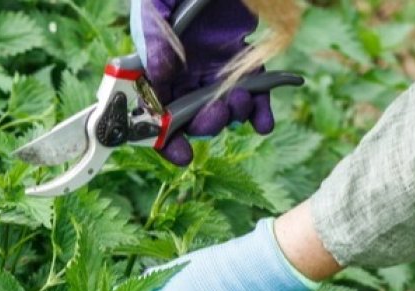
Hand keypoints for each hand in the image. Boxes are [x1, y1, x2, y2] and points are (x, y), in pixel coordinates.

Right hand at [130, 0, 275, 165]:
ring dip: (231, 115)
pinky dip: (259, 111)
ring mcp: (214, 68)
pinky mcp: (244, 60)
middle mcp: (183, 71)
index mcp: (155, 62)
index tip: (178, 152)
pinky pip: (252, 91)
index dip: (160, 136)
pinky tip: (263, 122)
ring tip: (240, 101)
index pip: (151, 109)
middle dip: (202, 125)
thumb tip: (158, 78)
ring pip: (220, 107)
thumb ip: (153, 38)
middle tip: (215, 116)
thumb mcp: (156, 4)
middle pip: (187, 116)